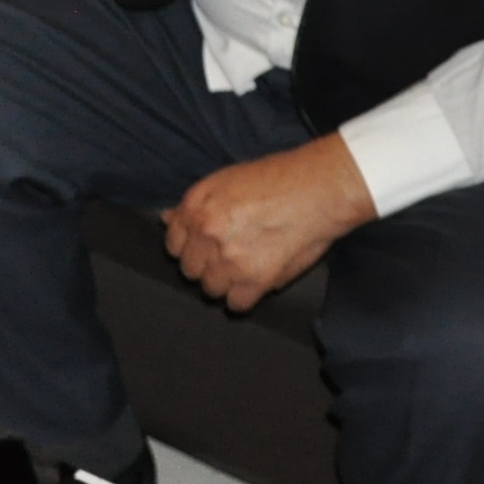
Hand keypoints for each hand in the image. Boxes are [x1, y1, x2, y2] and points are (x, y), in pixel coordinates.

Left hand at [161, 136, 375, 312]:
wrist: (316, 190)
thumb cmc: (277, 179)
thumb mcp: (225, 180)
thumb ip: (193, 204)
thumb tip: (167, 219)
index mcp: (197, 206)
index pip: (173, 243)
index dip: (189, 247)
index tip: (201, 249)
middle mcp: (207, 233)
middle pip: (190, 270)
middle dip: (206, 265)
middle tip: (228, 257)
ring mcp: (229, 259)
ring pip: (210, 289)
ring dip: (225, 282)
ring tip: (244, 268)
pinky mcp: (254, 280)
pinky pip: (236, 304)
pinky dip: (244, 298)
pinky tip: (254, 283)